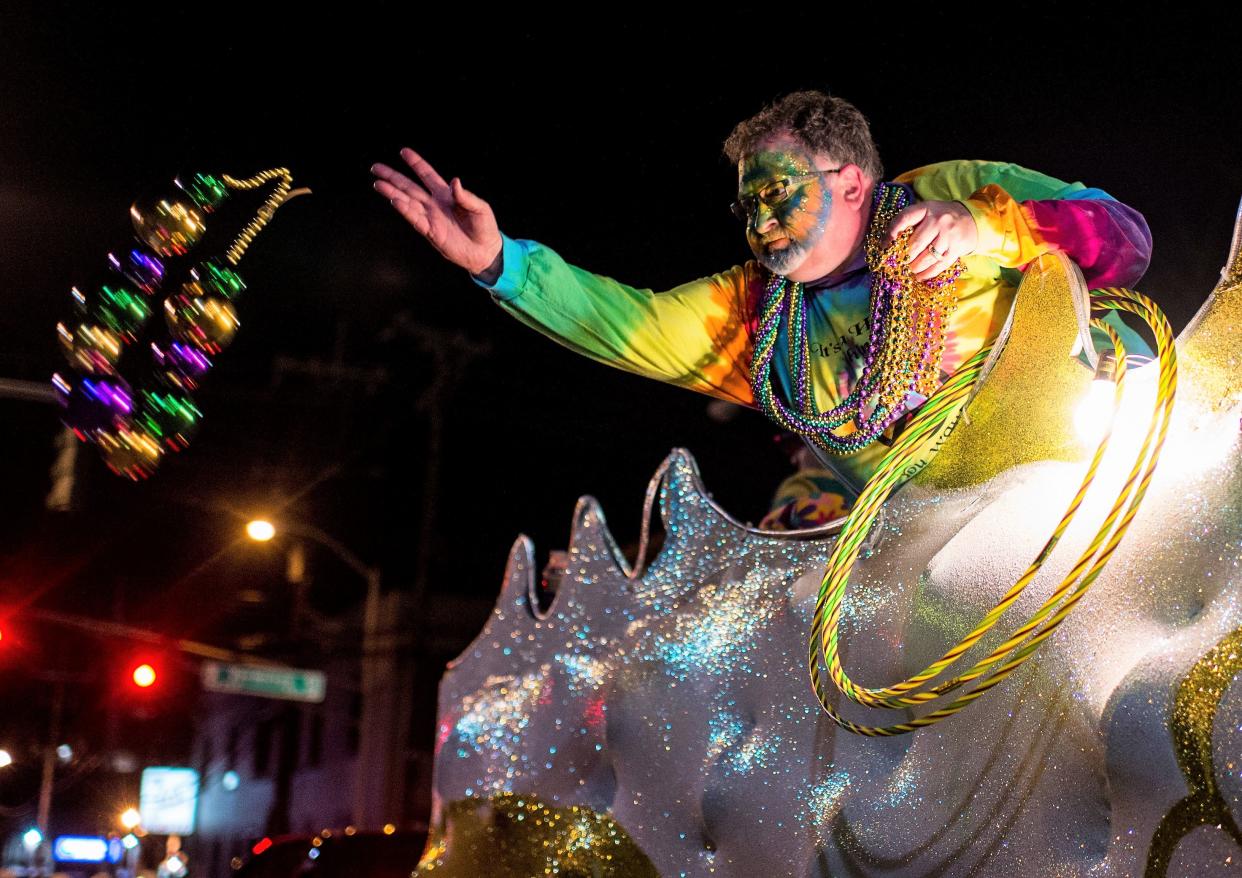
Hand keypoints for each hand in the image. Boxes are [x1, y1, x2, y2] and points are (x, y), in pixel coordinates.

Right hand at [371, 148, 501, 275]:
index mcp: (446, 195)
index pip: (427, 175)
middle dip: (392, 177)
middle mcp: (434, 204)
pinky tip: (395, 201)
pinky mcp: (431, 232)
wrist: (485, 251)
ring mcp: (431, 218)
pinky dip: (405, 211)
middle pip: (409, 187)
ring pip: (407, 202)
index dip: (416, 163)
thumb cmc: (484, 227)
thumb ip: (466, 196)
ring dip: (392, 193)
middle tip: (376, 168)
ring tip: (378, 184)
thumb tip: (454, 181)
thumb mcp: (480, 207)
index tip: (403, 152)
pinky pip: (415, 219)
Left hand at [886, 200, 976, 280]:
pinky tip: (919, 277)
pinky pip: (939, 265)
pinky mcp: (957, 249)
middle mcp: (939, 221)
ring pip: (926, 257)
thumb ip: (910, 223)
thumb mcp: (926, 212)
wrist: (971, 220)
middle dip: (904, 258)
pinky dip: (927, 274)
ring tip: (908, 271)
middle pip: (916, 243)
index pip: (905, 218)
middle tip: (897, 265)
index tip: (884, 246)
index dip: (892, 232)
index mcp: (927, 209)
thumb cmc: (940, 217)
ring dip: (914, 268)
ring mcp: (949, 235)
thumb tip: (887, 244)